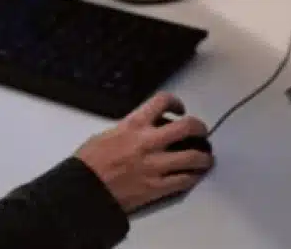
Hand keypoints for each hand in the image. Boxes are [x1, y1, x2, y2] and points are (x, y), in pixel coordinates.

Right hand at [75, 92, 213, 213]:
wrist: (85, 188)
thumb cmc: (90, 163)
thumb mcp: (107, 134)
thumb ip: (129, 129)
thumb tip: (141, 129)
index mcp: (134, 125)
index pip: (162, 102)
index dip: (176, 102)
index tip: (179, 108)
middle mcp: (148, 142)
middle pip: (188, 127)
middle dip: (200, 128)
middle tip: (201, 131)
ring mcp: (156, 165)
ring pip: (193, 157)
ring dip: (203, 157)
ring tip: (204, 157)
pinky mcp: (157, 187)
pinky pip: (185, 180)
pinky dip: (193, 177)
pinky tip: (194, 175)